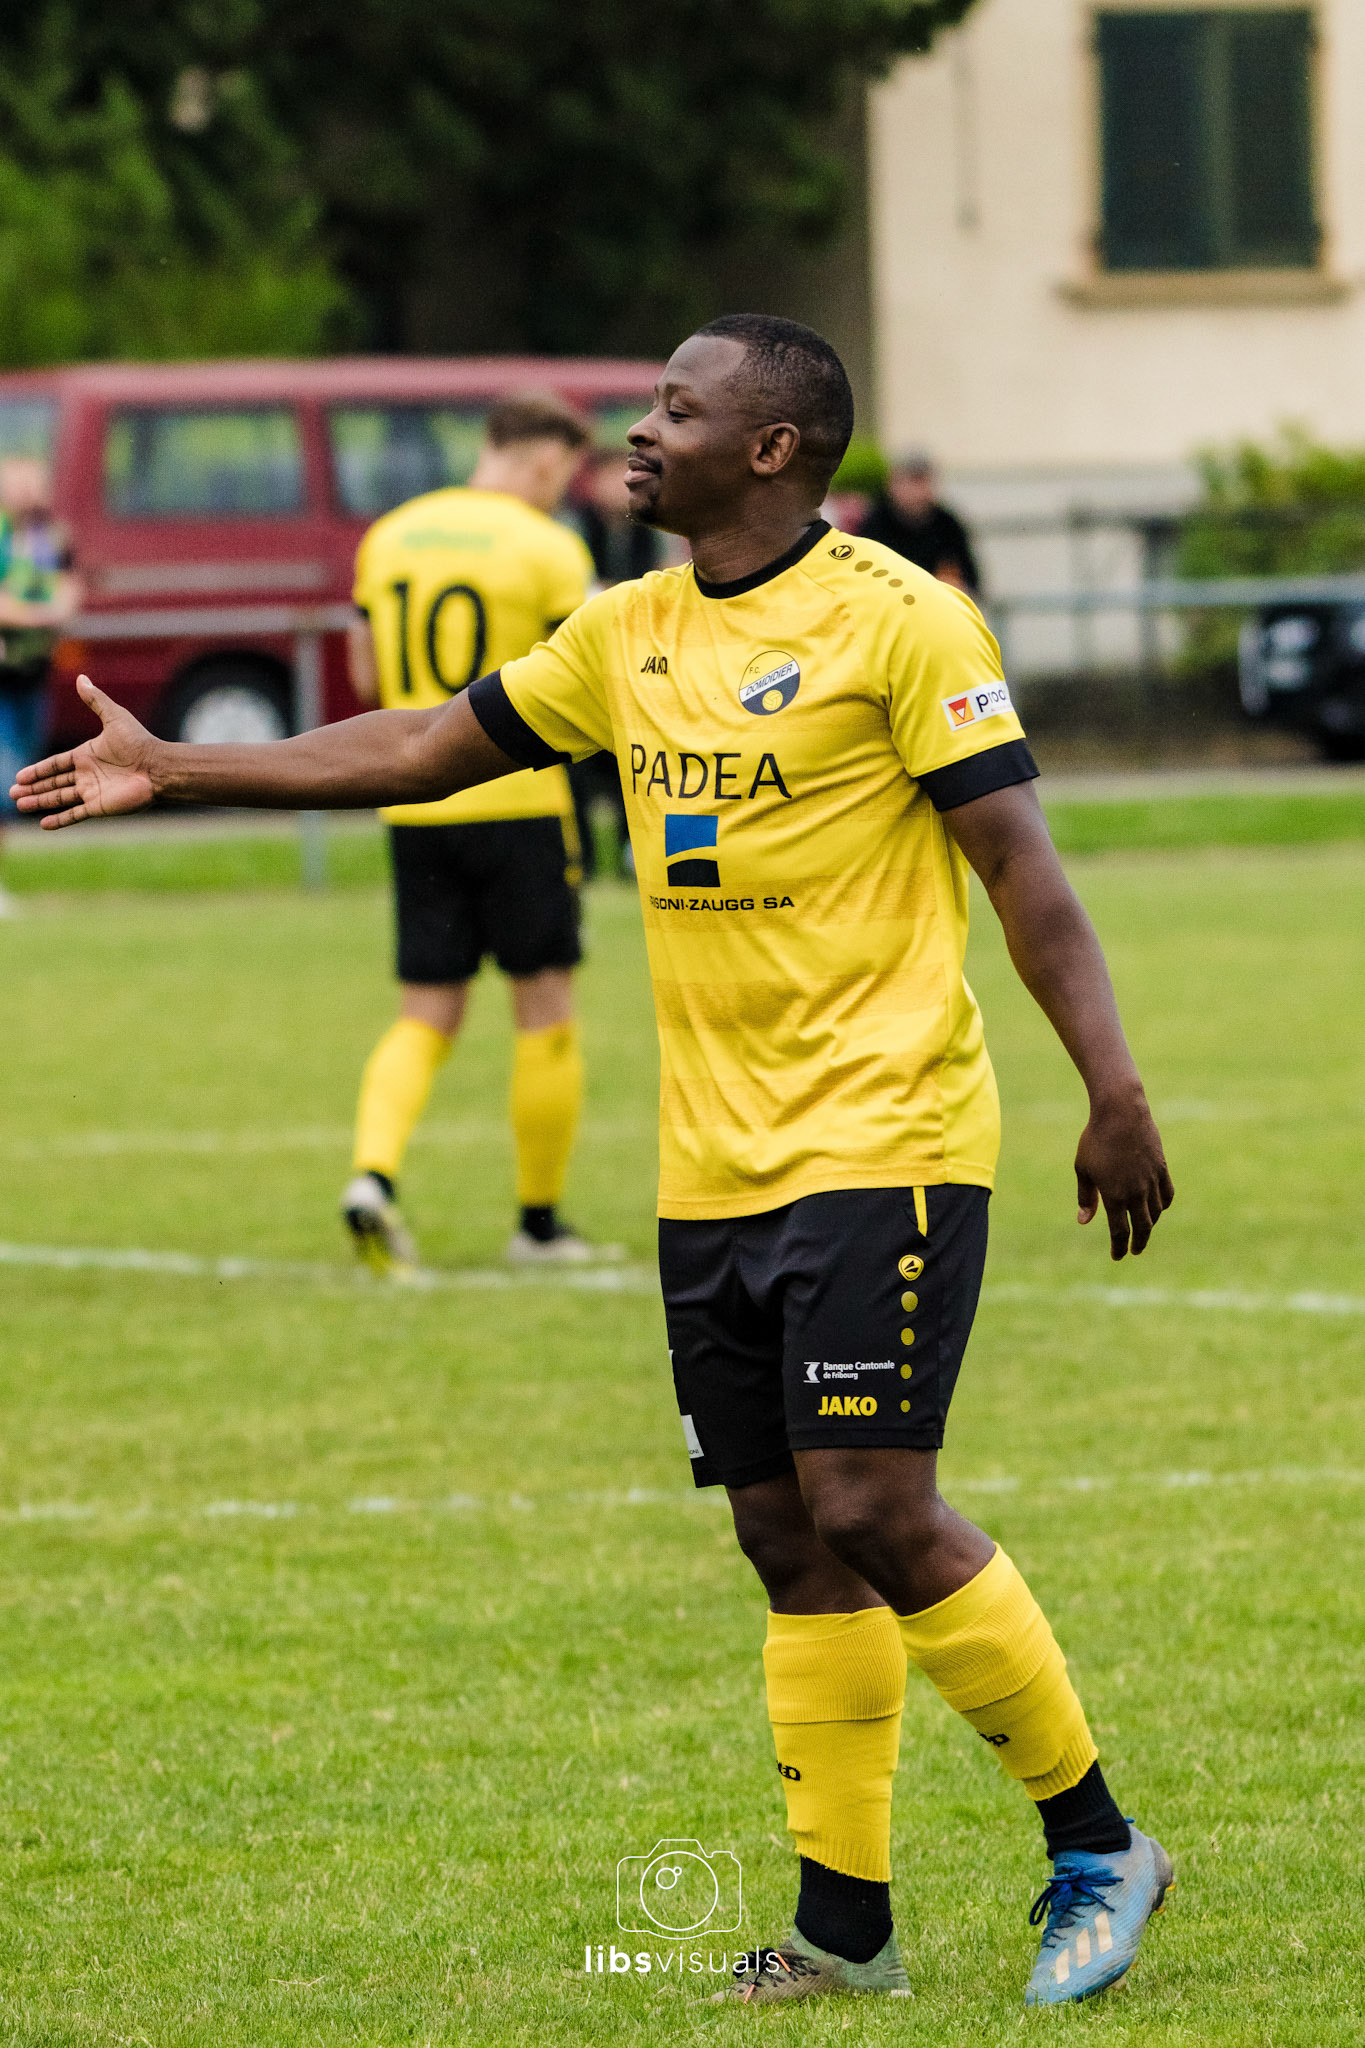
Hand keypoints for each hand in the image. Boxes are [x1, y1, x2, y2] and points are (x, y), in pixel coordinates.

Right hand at [8, 674, 158, 828]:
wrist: (158, 767)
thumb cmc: (138, 742)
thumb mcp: (114, 716)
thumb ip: (95, 700)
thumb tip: (81, 677)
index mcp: (86, 755)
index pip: (55, 764)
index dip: (38, 770)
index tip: (20, 776)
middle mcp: (87, 775)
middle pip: (54, 783)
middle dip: (34, 788)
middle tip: (13, 793)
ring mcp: (92, 792)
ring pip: (59, 798)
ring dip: (40, 802)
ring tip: (21, 804)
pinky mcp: (99, 806)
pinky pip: (75, 815)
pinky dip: (60, 820)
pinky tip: (44, 824)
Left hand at [1075, 1088, 1173, 1259]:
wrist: (1121, 1113)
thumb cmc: (1096, 1140)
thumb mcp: (1083, 1169)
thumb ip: (1086, 1197)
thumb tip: (1084, 1222)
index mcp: (1115, 1196)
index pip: (1120, 1232)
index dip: (1118, 1247)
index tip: (1118, 1256)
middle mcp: (1136, 1193)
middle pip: (1142, 1227)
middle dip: (1138, 1243)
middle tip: (1134, 1251)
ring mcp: (1151, 1181)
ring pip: (1156, 1212)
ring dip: (1150, 1224)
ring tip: (1143, 1229)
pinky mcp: (1162, 1168)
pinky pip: (1167, 1194)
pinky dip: (1163, 1204)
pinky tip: (1158, 1208)